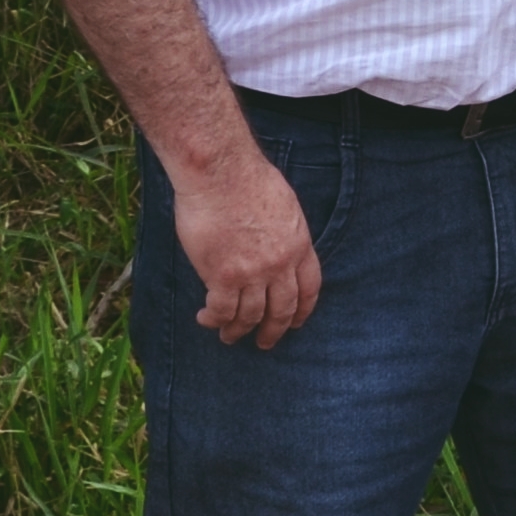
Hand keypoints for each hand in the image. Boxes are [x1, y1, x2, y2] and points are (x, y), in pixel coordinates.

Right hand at [178, 148, 321, 347]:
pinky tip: (206, 319)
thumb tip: (278, 243)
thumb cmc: (247, 178)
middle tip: (265, 342)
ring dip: (238, 330)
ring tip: (229, 336)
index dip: (303, 310)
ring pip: (249, 316)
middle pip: (282, 309)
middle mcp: (280, 265)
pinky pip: (221, 310)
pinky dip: (213, 319)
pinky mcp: (223, 276)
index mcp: (299, 245)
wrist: (220, 172)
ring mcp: (253, 274)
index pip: (309, 288)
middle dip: (274, 330)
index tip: (296, 322)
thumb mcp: (284, 205)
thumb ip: (285, 232)